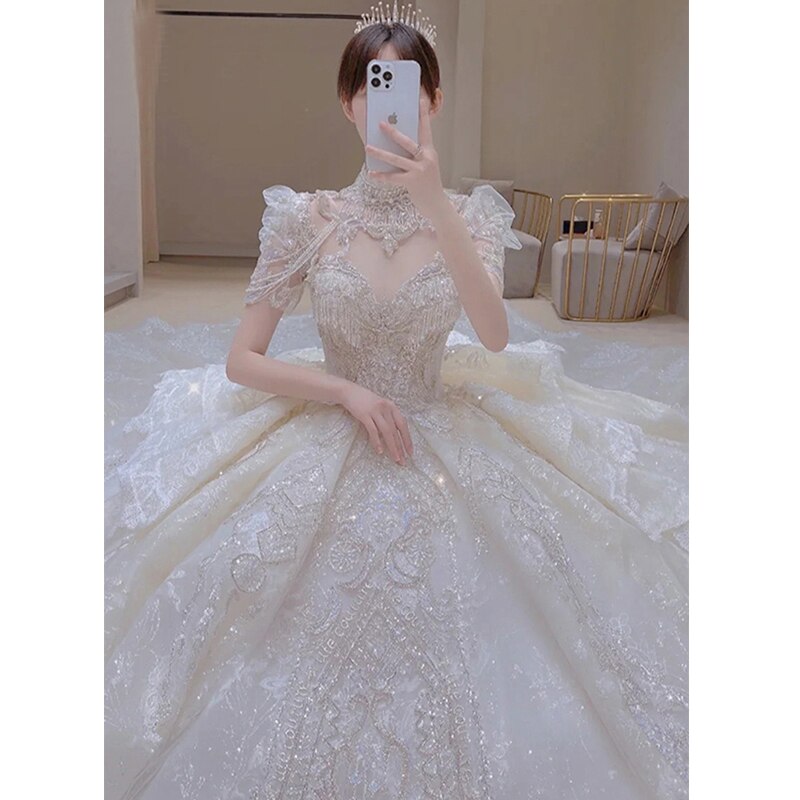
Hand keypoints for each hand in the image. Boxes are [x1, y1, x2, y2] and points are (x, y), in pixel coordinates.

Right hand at [340, 383, 412, 465]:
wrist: (349, 392)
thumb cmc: (365, 401)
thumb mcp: (380, 407)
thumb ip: (387, 418)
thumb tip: (394, 436)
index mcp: (392, 406)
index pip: (403, 425)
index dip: (407, 439)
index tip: (410, 452)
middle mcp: (386, 408)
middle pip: (396, 430)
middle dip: (401, 447)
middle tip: (403, 460)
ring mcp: (375, 411)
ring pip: (387, 432)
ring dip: (392, 446)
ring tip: (395, 458)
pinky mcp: (364, 414)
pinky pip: (373, 430)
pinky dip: (377, 441)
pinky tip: (380, 451)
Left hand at [364, 97, 447, 220]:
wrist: (437, 204)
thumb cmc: (429, 184)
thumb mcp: (426, 166)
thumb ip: (415, 155)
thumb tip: (396, 146)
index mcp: (430, 152)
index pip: (426, 130)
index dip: (423, 115)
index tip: (420, 101)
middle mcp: (426, 159)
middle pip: (407, 142)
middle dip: (393, 131)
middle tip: (380, 123)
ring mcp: (419, 171)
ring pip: (396, 159)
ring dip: (380, 153)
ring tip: (368, 147)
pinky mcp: (412, 183)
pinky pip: (393, 177)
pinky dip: (381, 176)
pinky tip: (372, 172)